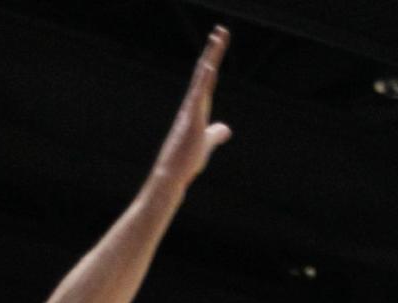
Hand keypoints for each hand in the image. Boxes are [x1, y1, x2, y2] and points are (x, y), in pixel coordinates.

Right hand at [152, 26, 231, 188]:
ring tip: (218, 37)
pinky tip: (210, 64)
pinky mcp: (191, 120)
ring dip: (211, 57)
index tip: (218, 45)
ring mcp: (190, 111)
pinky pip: (199, 95)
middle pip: (205, 73)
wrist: (170, 176)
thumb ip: (216, 134)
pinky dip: (204, 79)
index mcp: (196, 110)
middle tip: (221, 31)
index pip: (207, 81)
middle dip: (213, 51)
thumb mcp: (206, 145)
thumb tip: (226, 129)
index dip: (213, 63)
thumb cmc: (186, 163)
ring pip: (202, 78)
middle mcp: (192, 105)